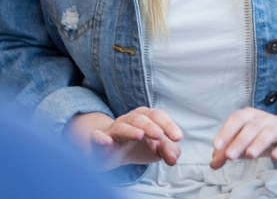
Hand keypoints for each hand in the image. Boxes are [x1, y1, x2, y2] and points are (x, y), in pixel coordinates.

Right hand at [66, 108, 182, 169]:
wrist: (111, 154)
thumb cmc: (139, 147)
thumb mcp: (157, 149)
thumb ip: (169, 151)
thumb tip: (173, 159)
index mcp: (146, 117)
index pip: (158, 116)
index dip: (169, 125)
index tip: (178, 137)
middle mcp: (129, 120)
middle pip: (141, 119)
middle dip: (151, 126)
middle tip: (160, 135)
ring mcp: (113, 130)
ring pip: (122, 127)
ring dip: (131, 131)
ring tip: (140, 135)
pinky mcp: (100, 141)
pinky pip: (98, 137)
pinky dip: (101, 138)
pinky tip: (106, 141)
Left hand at [210, 108, 276, 167]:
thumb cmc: (262, 139)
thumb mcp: (243, 144)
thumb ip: (226, 153)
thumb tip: (213, 164)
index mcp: (251, 116)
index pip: (237, 118)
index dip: (226, 130)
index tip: (217, 145)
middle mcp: (266, 119)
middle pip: (252, 126)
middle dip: (240, 140)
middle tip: (229, 156)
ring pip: (270, 132)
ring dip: (258, 143)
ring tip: (249, 155)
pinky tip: (274, 157)